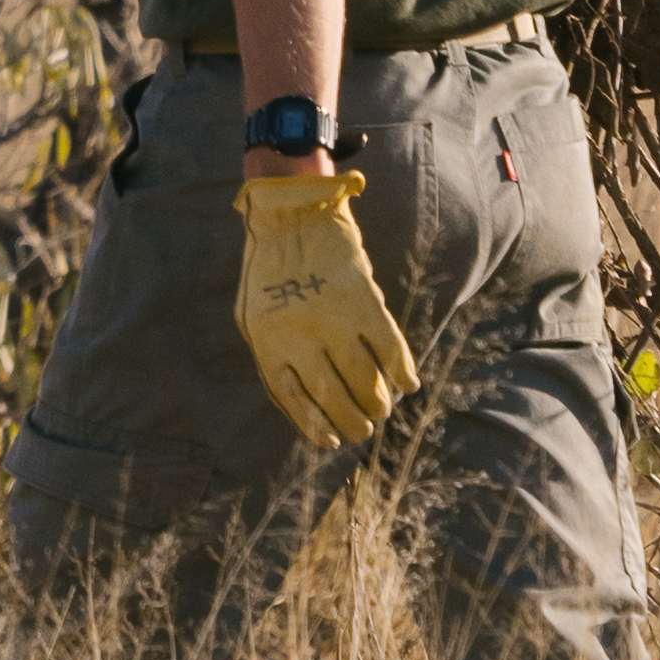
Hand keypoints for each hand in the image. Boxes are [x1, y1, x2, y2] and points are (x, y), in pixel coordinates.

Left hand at [233, 166, 420, 440]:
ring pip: (364, 378)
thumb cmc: (269, 271)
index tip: (329, 442)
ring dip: (376, 402)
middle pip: (331, 395)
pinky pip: (390, 348)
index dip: (313, 425)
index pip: (293, 397)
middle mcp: (300, 336)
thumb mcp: (253, 314)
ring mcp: (334, 321)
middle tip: (363, 430)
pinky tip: (407, 384)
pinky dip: (402, 370)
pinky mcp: (365, 303)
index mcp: (268, 342)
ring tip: (381, 411)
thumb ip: (273, 353)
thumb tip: (300, 402)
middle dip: (350, 420)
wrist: (292, 218)